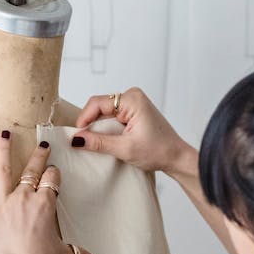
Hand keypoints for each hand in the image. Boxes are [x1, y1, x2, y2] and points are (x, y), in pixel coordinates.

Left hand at [0, 131, 93, 253]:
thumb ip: (76, 253)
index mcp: (45, 204)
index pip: (51, 180)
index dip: (53, 174)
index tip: (52, 171)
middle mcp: (24, 197)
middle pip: (32, 170)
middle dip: (38, 156)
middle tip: (41, 145)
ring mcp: (3, 203)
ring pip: (3, 170)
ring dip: (3, 150)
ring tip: (4, 134)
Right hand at [71, 87, 189, 173]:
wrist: (176, 157)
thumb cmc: (159, 151)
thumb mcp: (125, 149)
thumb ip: (98, 142)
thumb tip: (76, 139)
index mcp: (132, 99)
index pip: (97, 103)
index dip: (84, 119)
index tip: (77, 136)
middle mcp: (132, 97)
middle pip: (99, 106)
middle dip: (91, 124)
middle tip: (85, 142)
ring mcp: (133, 103)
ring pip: (104, 112)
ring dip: (99, 127)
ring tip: (98, 143)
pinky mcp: (133, 112)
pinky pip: (112, 117)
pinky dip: (107, 128)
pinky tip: (108, 140)